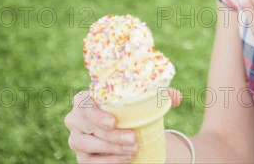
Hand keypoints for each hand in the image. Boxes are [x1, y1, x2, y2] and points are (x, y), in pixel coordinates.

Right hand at [65, 88, 181, 162]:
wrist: (124, 129)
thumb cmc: (131, 109)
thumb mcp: (143, 100)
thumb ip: (160, 96)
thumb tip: (177, 97)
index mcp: (86, 98)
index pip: (85, 103)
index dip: (97, 113)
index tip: (114, 121)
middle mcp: (76, 118)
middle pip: (88, 126)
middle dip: (111, 135)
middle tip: (133, 139)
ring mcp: (76, 138)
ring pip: (88, 145)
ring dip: (111, 149)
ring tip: (133, 149)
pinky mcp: (82, 156)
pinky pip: (91, 161)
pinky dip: (109, 161)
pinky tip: (126, 159)